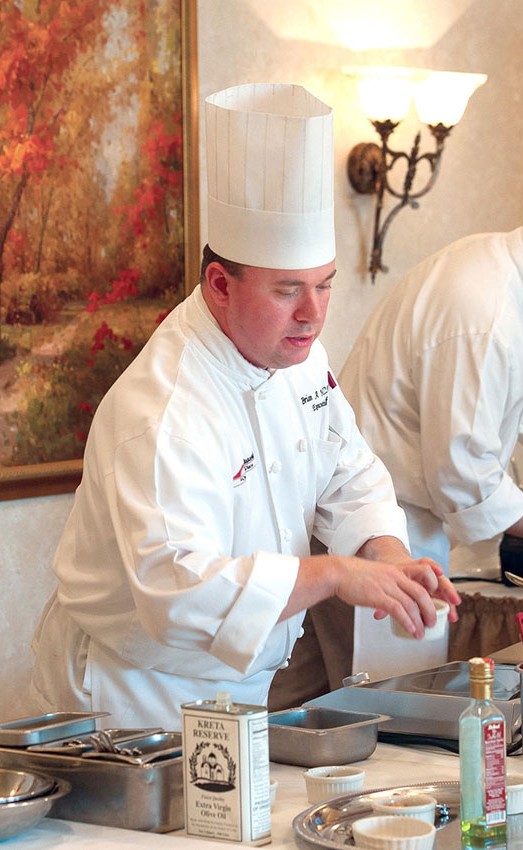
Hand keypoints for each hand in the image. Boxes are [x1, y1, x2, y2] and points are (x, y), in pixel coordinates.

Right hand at [333, 556, 460, 639]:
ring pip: (412, 604)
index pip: (424, 576)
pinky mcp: (378, 596)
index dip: (436, 587)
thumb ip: (390, 582)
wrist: (337, 572)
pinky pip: (398, 610)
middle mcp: (395, 576)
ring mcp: (387, 586)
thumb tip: (395, 596)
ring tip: (421, 631)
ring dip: (419, 621)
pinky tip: (410, 629)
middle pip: (422, 593)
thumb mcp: (378, 573)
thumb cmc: (353, 575)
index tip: (439, 599)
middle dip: (430, 610)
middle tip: (432, 621)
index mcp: (396, 570)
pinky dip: (407, 622)